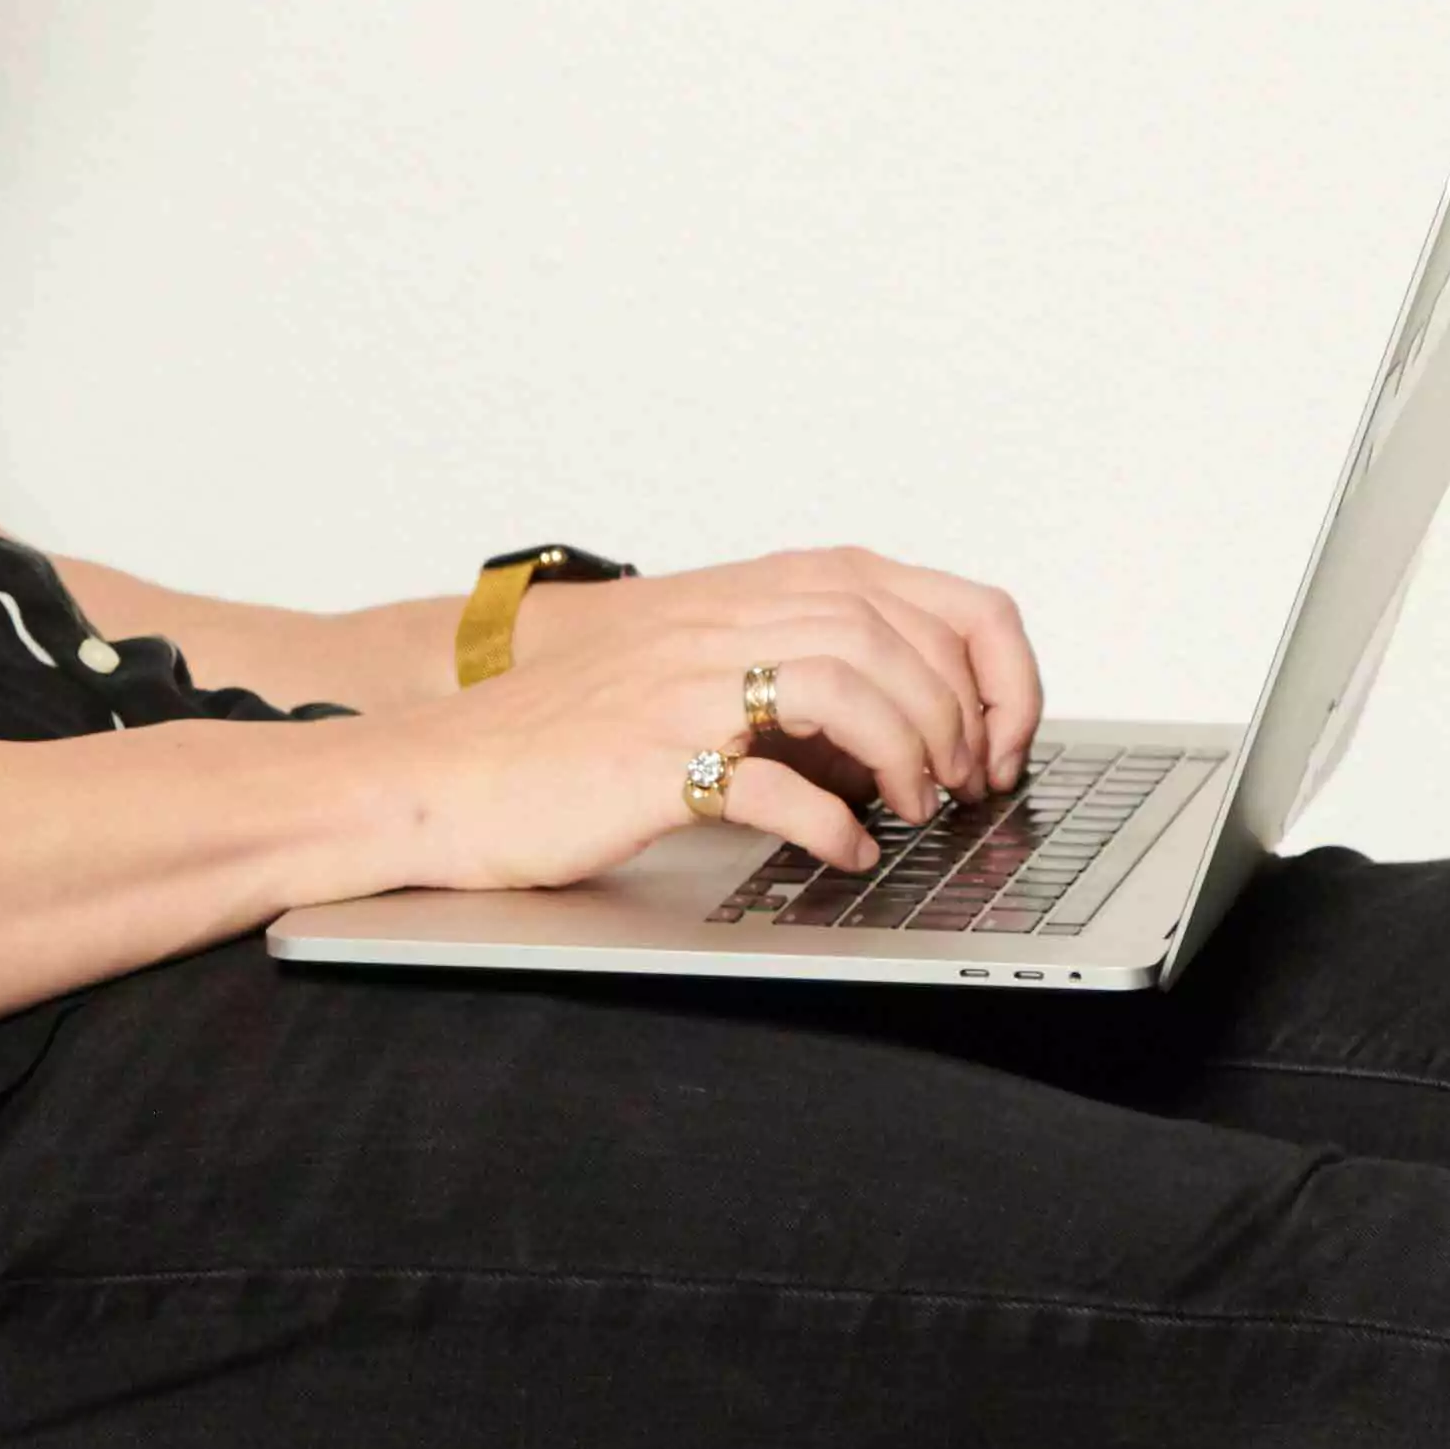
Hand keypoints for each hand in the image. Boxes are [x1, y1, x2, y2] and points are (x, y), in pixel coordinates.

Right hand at [371, 589, 1020, 885]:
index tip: (1004, 740)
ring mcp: (686, 685)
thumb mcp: (711, 680)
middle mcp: (727, 623)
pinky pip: (768, 783)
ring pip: (847, 685)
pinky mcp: (649, 756)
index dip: (993, 671)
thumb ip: (809, 682)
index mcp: (756, 597)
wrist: (445, 772)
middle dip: (960, 720)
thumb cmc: (581, 739)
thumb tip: (924, 729)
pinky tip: (848, 851)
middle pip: (898, 637)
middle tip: (965, 786)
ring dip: (908, 757)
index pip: (925, 597)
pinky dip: (830, 824)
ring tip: (915, 812)